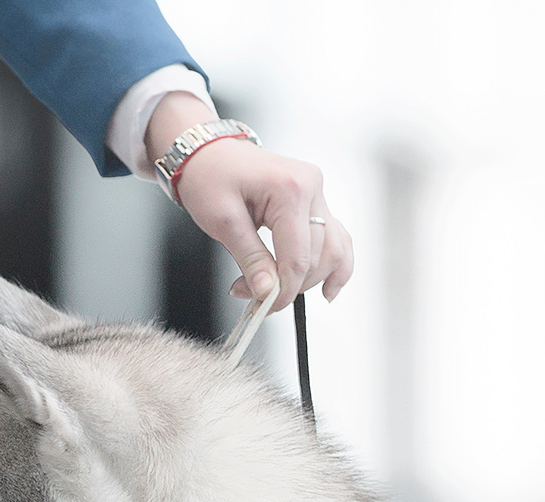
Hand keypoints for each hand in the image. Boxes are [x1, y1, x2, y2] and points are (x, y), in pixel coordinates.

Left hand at [146, 93, 352, 314]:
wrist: (208, 151)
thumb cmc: (210, 175)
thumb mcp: (222, 220)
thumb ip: (250, 259)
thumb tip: (268, 292)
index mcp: (290, 188)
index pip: (297, 257)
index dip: (284, 290)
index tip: (263, 306)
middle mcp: (312, 187)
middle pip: (317, 258)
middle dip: (290, 285)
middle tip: (257, 296)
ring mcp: (318, 194)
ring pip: (333, 251)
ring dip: (312, 279)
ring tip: (285, 292)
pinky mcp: (317, 202)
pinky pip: (337, 239)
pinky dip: (335, 265)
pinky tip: (328, 289)